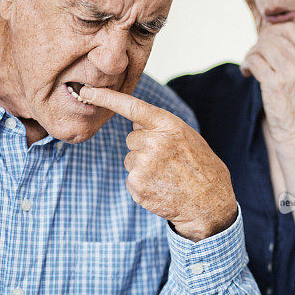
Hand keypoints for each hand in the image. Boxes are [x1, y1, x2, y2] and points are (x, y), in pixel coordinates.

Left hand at [78, 87, 237, 240]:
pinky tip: (161, 188)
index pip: (132, 106)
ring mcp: (145, 165)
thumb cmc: (200, 168)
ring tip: (166, 176)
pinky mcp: (138, 185)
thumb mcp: (187, 138)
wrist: (209, 203)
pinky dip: (142, 184)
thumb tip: (133, 124)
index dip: (106, 97)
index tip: (85, 90)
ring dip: (143, 167)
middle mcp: (155, 142)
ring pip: (130, 159)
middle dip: (144, 148)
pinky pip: (131, 178)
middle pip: (131, 139)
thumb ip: (160, 127)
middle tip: (167, 161)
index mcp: (169, 126)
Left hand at [242, 21, 294, 150]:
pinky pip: (253, 61)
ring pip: (262, 46)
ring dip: (250, 54)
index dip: (271, 32)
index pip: (289, 29)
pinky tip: (246, 73)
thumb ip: (292, 60)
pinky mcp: (274, 84)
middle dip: (257, 44)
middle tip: (253, 58)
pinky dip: (246, 64)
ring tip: (249, 67)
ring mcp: (289, 73)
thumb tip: (268, 42)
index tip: (263, 45)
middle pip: (272, 36)